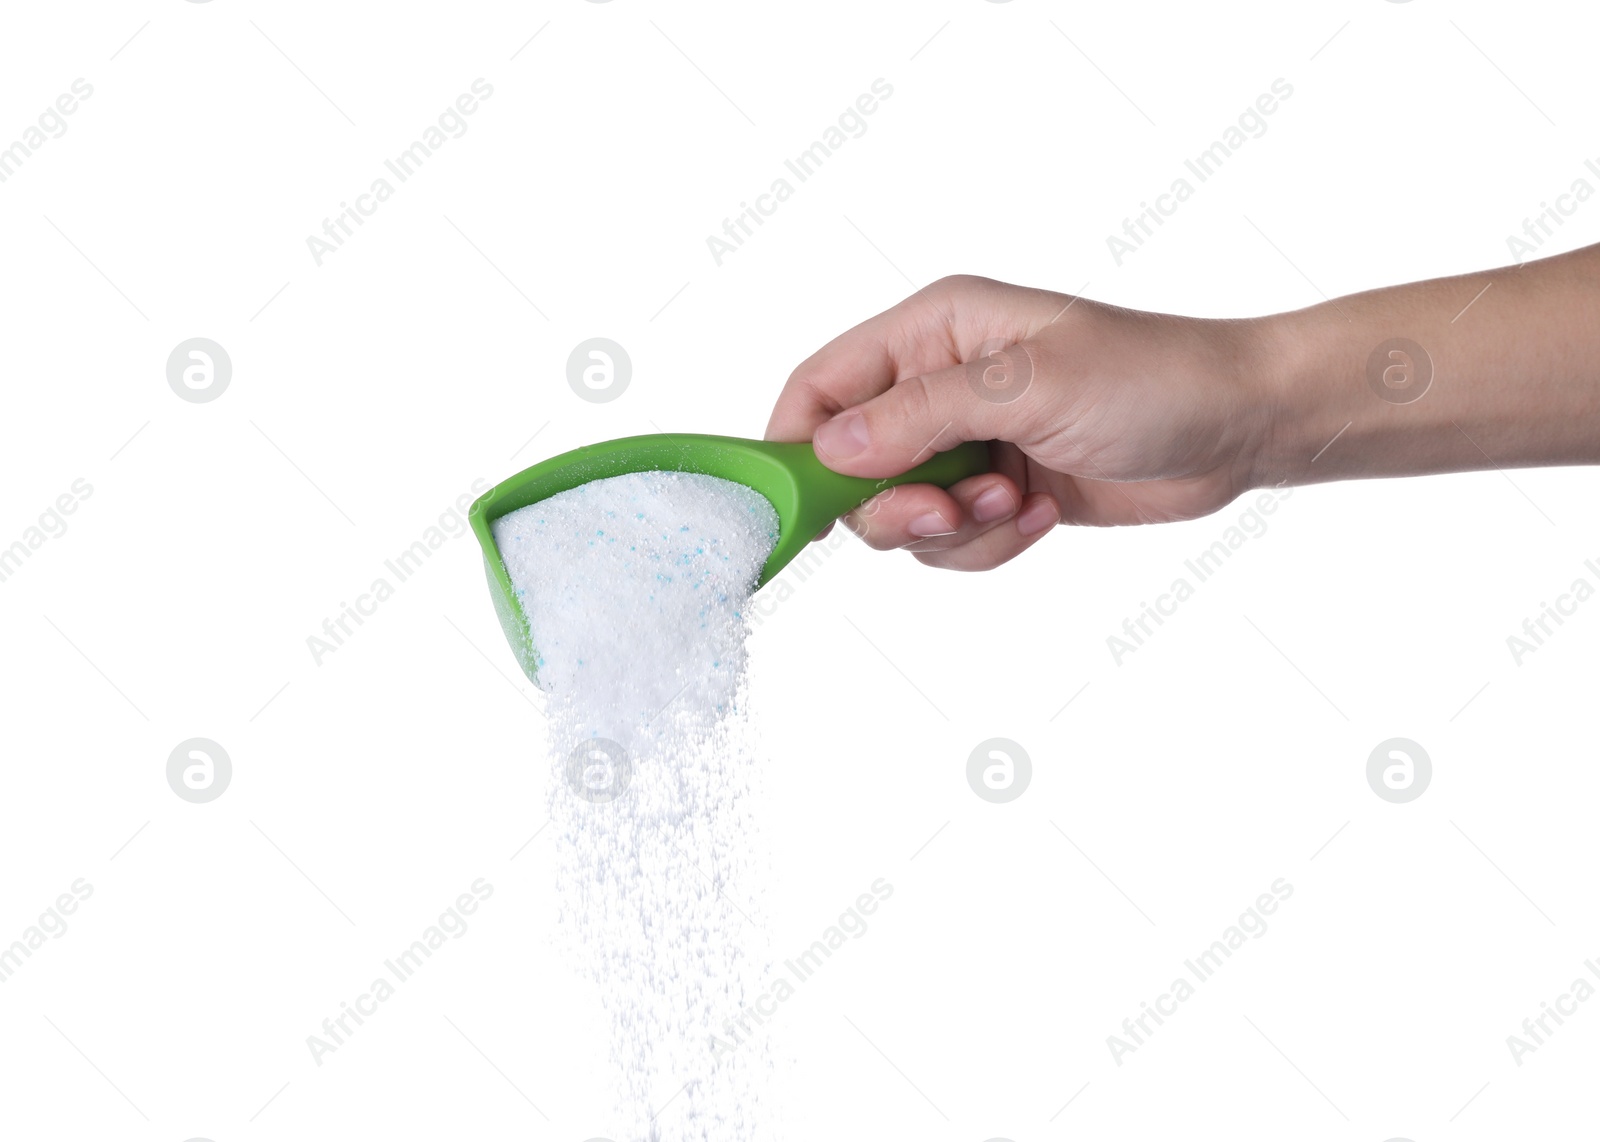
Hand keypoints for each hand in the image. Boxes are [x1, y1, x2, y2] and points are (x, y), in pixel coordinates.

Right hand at [765, 275, 1271, 569]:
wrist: (1238, 427)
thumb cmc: (1150, 379)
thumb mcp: (1027, 387)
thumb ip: (920, 416)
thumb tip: (829, 450)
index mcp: (934, 329)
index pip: (823, 385)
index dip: (795, 444)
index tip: (796, 505)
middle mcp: (939, 383)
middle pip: (851, 464)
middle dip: (893, 504)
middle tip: (945, 511)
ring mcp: (969, 441)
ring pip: (902, 514)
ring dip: (953, 528)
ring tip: (1016, 501)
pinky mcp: (998, 490)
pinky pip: (954, 540)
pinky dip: (989, 542)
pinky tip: (1040, 513)